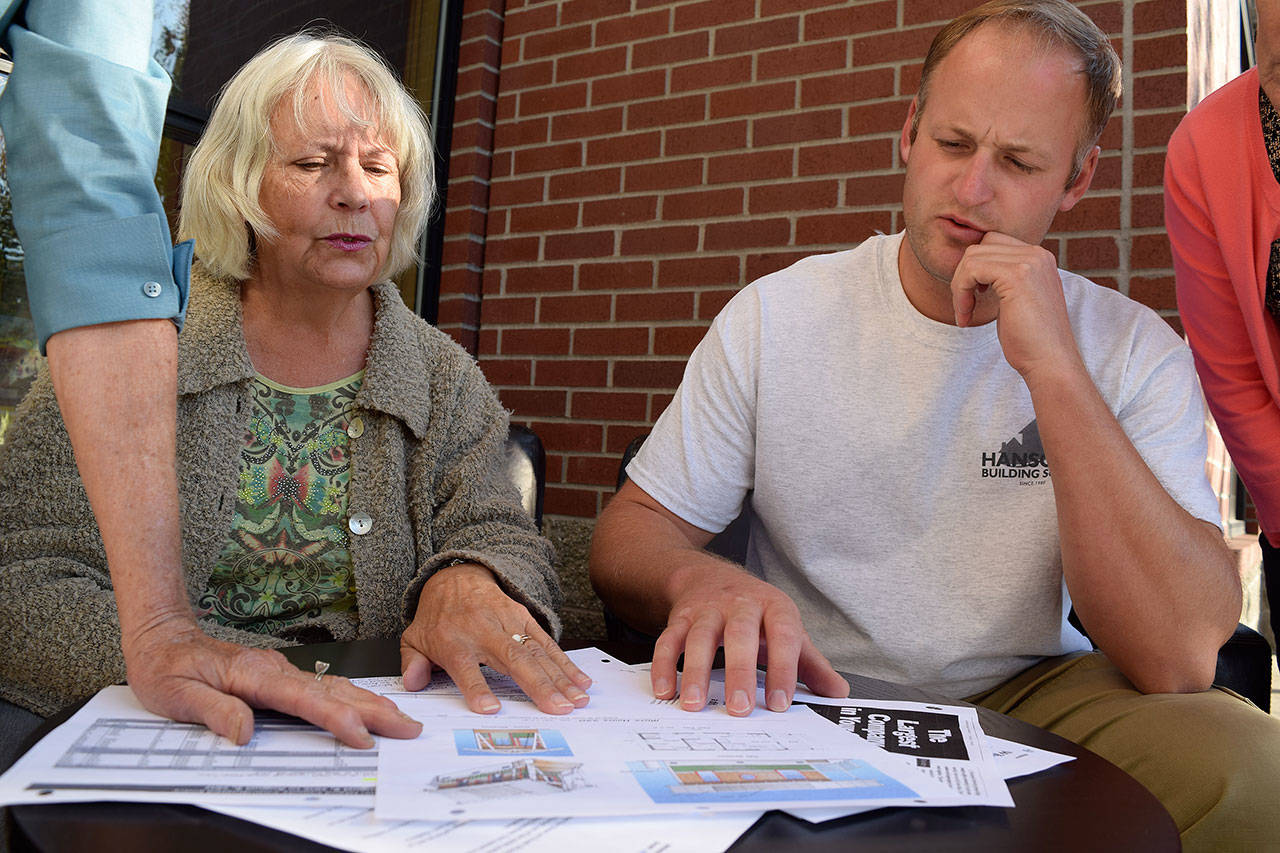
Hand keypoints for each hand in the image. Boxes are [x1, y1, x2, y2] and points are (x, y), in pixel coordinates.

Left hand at [123, 616, 421, 747]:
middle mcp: (274, 669)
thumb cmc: (165, 666)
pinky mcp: (279, 674)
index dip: (337, 719)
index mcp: (253, 675)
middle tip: (406, 727)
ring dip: (369, 702)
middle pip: (333, 691)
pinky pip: (323, 686)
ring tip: (398, 716)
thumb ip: (214, 712)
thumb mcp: (175, 696)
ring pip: (333, 686)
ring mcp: (279, 669)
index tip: (362, 735)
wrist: (162, 636)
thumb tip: (245, 732)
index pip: (305, 700)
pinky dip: (351, 695)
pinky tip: (364, 702)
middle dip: (373, 710)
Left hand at [399, 562, 591, 713]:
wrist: (457, 578)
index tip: (491, 709)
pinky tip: (580, 681)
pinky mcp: (524, 618)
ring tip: (576, 700)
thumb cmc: (437, 617)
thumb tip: (413, 684)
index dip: (477, 688)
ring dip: (560, 677)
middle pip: (513, 660)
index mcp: (454, 643)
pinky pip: (547, 642)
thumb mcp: (415, 638)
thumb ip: (413, 663)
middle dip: (538, 685)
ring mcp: (508, 624)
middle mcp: (484, 632)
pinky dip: (565, 662)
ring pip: (536, 652)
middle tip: (558, 709)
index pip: (466, 668)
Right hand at [654, 561, 847, 715]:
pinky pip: (668, 639)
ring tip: (693, 705)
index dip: (784, 669)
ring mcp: (707, 609)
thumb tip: (837, 693)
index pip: (784, 636)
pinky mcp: (679, 617)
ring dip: (694, 671)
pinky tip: (665, 691)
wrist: (709, 576)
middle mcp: (740, 604)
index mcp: (774, 607)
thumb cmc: (755, 613)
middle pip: (739, 635)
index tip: (780, 704)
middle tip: (739, 709)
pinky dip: (663, 665)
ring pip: (699, 636)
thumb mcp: (786, 629)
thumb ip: (809, 663)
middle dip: (739, 672)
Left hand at [950, 232, 1082, 380]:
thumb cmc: (1030, 340)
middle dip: (963, 276)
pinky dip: (960, 293)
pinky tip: (966, 316)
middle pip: (981, 246)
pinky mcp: (1017, 275)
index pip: (993, 243)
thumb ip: (1002, 280)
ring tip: (965, 312)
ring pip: (972, 256)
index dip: (974, 270)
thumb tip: (973, 269)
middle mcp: (1037, 254)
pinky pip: (971, 270)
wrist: (1050, 362)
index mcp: (1038, 258)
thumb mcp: (1015, 300)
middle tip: (964, 306)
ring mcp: (1029, 262)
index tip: (973, 298)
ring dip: (959, 286)